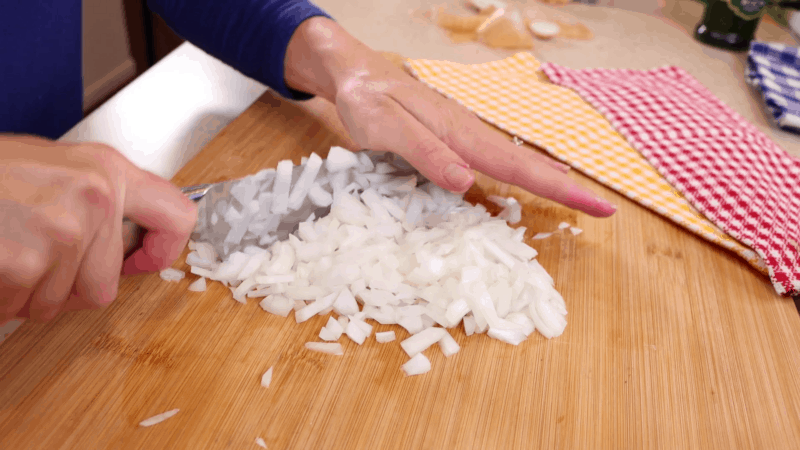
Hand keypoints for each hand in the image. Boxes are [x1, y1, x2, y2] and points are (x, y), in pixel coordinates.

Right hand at [0, 136, 196, 322]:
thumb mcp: (51, 168)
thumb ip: (94, 200)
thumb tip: (124, 241)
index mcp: (106, 171)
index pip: (177, 216)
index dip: (163, 249)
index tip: (144, 261)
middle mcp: (94, 199)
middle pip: (105, 286)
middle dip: (67, 288)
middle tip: (31, 259)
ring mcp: (61, 232)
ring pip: (61, 302)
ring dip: (29, 293)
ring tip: (4, 250)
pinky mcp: (25, 262)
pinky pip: (22, 306)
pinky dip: (1, 298)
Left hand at [284, 18, 615, 216]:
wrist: (356, 75)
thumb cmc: (369, 101)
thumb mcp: (387, 128)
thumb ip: (425, 153)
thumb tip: (466, 182)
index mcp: (460, 135)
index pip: (519, 168)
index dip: (560, 190)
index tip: (599, 205)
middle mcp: (469, 137)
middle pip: (526, 167)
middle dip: (567, 190)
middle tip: (606, 210)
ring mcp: (463, 139)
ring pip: (513, 165)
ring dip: (548, 185)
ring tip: (581, 201)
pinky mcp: (453, 143)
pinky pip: (494, 164)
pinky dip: (520, 176)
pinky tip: (530, 183)